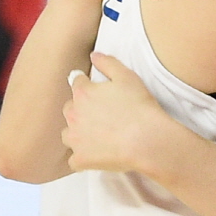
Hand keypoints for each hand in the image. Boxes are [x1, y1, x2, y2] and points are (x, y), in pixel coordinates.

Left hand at [62, 53, 167, 173]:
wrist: (147, 140)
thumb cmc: (140, 107)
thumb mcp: (128, 77)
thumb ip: (108, 63)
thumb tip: (93, 55)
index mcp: (83, 92)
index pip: (76, 82)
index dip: (86, 85)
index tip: (94, 90)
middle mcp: (73, 114)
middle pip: (69, 109)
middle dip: (80, 110)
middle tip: (100, 115)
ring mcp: (75, 138)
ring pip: (68, 134)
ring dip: (77, 134)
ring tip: (96, 136)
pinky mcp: (81, 159)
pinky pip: (75, 160)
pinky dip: (83, 158)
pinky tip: (96, 156)